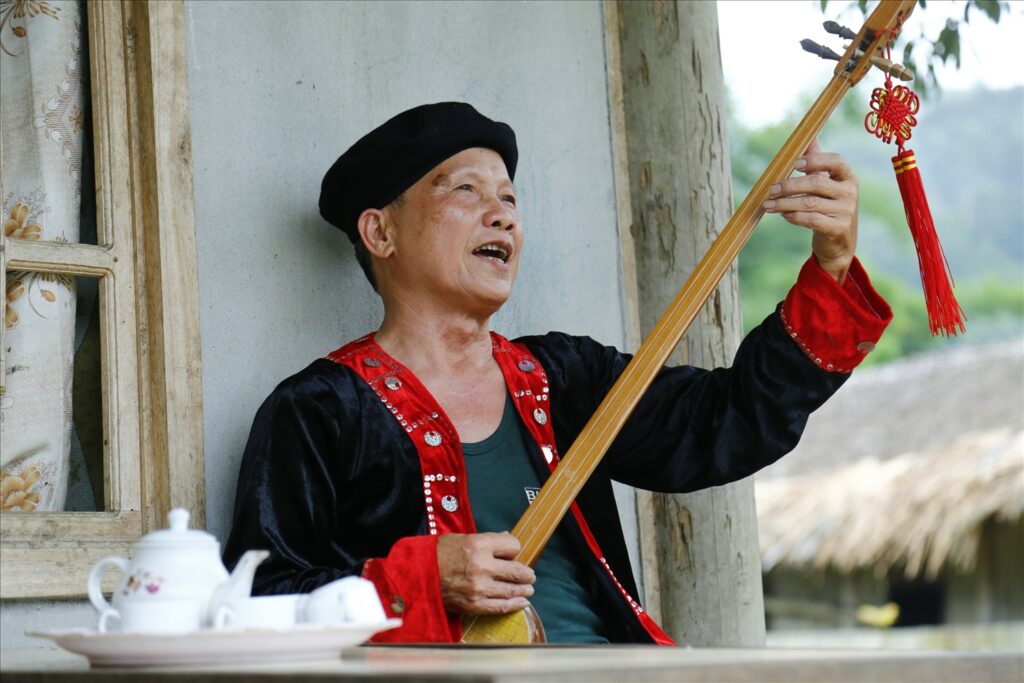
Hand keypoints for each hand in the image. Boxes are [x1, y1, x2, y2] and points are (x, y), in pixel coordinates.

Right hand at [436, 532, 534, 614]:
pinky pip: (500, 606)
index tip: (512, 554)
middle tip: (529, 575)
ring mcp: (479, 587)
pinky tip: (522, 603)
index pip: (513, 546)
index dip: (514, 550)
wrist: (416, 574)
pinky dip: (514, 605)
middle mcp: (482, 566)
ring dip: (524, 590)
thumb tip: (506, 540)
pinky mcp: (474, 604)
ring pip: (512, 590)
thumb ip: (487, 540)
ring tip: (528, 589)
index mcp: (478, 544)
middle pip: (517, 570)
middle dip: (526, 574)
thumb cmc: (438, 554)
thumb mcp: (463, 538)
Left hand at [763, 138, 858, 283]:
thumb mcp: (827, 184)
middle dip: (790, 185)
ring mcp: (846, 211)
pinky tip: (784, 215)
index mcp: (847, 177)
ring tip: (768, 204)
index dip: (815, 160)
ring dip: (785, 203)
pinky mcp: (838, 229)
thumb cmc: (829, 207)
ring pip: (810, 203)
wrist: (839, 243)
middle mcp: (850, 192)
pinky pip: (811, 219)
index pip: (836, 161)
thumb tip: (808, 137)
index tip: (794, 164)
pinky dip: (794, 216)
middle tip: (771, 189)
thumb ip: (818, 162)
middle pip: (817, 183)